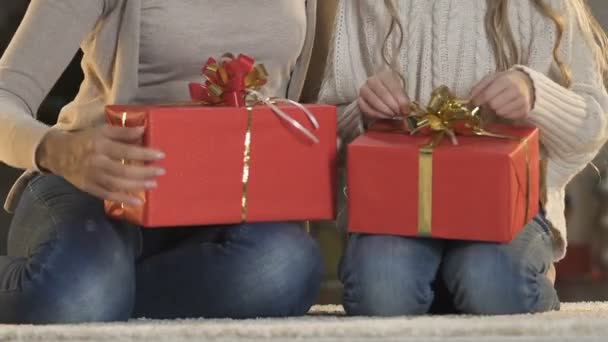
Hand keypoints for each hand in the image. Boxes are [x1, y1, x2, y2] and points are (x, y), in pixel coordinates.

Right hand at [36, 125, 165, 204]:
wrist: (58, 153)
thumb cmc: (85, 140)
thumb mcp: (102, 131)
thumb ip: (123, 132)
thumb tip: (144, 130)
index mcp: (100, 145)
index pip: (126, 150)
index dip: (144, 153)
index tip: (161, 155)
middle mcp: (97, 162)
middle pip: (124, 170)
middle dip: (145, 172)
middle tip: (161, 171)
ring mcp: (93, 177)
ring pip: (118, 184)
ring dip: (137, 186)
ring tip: (153, 185)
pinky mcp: (89, 188)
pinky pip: (108, 195)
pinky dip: (123, 199)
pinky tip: (138, 201)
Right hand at [358, 69, 410, 119]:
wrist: (381, 97)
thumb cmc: (393, 94)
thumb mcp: (401, 94)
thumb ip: (403, 101)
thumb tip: (405, 111)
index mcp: (385, 75)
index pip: (393, 86)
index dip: (400, 99)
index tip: (405, 110)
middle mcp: (372, 80)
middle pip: (382, 92)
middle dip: (392, 105)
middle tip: (398, 114)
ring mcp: (364, 90)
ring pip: (372, 100)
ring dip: (384, 110)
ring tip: (392, 116)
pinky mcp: (359, 100)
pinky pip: (365, 108)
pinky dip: (375, 114)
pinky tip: (384, 117)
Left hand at [470, 70, 533, 119]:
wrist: (526, 83)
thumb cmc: (505, 81)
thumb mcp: (492, 78)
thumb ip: (480, 87)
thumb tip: (471, 98)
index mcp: (506, 80)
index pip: (487, 95)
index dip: (478, 100)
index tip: (475, 102)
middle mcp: (516, 91)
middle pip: (493, 105)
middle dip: (488, 104)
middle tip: (489, 101)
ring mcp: (522, 101)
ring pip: (500, 112)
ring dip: (496, 109)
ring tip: (499, 103)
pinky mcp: (524, 111)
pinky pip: (507, 117)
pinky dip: (504, 113)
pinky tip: (507, 106)